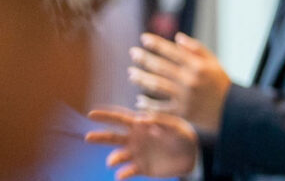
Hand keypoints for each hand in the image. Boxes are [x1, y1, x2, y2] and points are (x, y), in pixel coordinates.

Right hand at [84, 107, 198, 180]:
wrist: (191, 157)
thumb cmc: (183, 137)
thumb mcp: (176, 127)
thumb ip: (160, 122)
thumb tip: (141, 120)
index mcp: (141, 125)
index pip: (120, 118)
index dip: (106, 116)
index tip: (91, 114)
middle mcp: (134, 139)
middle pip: (112, 137)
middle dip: (99, 137)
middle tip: (88, 137)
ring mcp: (136, 154)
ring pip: (117, 156)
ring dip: (113, 159)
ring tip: (113, 162)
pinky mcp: (140, 168)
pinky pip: (127, 172)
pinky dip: (122, 174)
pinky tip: (121, 175)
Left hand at [129, 33, 230, 133]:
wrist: (233, 111)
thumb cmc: (221, 84)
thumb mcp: (214, 63)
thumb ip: (197, 49)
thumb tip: (177, 38)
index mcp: (198, 66)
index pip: (173, 51)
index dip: (157, 44)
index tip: (144, 38)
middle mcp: (190, 80)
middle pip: (161, 67)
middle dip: (144, 58)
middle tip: (133, 53)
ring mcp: (185, 97)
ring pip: (157, 85)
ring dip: (142, 78)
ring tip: (131, 73)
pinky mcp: (183, 112)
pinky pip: (160, 108)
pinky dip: (148, 104)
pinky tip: (139, 100)